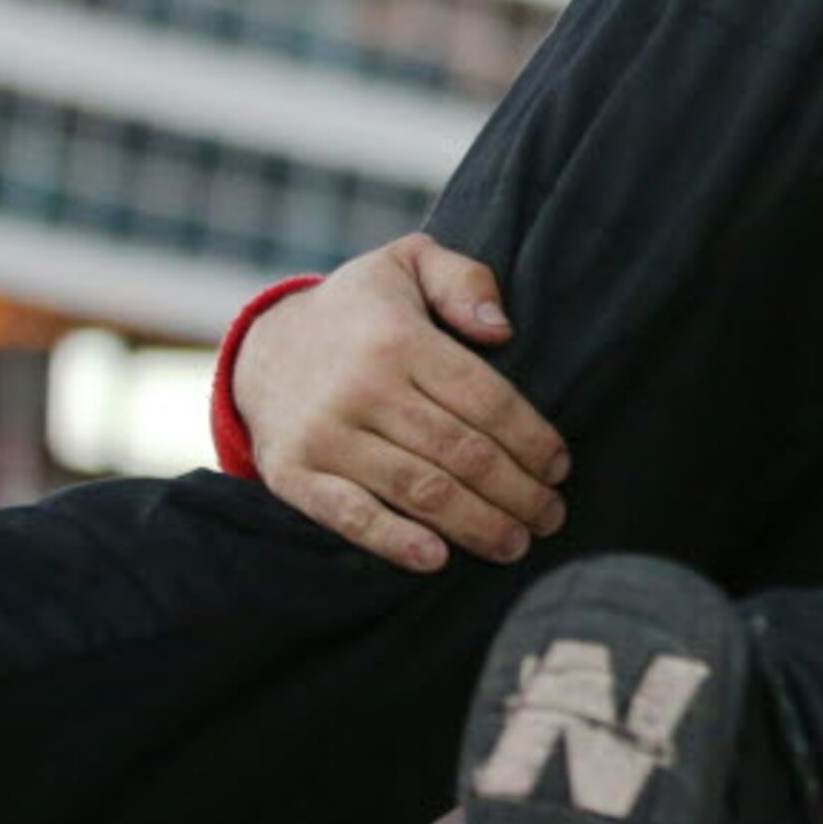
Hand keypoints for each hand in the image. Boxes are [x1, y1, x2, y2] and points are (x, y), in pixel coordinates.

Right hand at [233, 233, 570, 571]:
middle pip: (462, 452)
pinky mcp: (293, 474)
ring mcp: (324, 435)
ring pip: (421, 490)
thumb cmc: (359, 312)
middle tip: (551, 515)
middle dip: (518, 492)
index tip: (561, 468)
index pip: (487, 399)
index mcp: (398, 339)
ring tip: (517, 543)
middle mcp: (361, 388)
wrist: (261, 348)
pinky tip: (438, 559)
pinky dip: (396, 542)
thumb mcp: (407, 264)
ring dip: (478, 525)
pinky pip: (352, 516)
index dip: (532, 440)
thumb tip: (501, 329)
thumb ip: (464, 281)